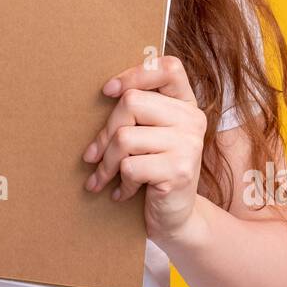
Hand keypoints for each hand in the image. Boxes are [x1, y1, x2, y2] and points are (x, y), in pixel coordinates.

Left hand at [82, 54, 207, 242]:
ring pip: (124, 137)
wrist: (177, 218)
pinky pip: (130, 166)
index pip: (168, 68)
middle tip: (94, 156)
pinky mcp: (180, 171)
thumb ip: (138, 112)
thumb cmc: (155, 171)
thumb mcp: (150, 136)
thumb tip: (104, 94)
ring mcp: (189, 144)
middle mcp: (192, 119)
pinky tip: (123, 192)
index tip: (108, 91)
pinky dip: (120, 183)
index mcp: (186, 104)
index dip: (135, 74)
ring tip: (103, 178)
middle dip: (105, 132)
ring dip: (106, 163)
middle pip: (131, 102)